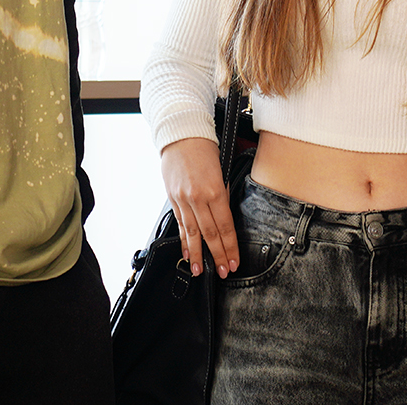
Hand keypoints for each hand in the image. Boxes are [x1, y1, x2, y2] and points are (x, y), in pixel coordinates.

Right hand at [160, 137, 238, 277]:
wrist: (181, 135)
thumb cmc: (204, 149)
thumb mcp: (221, 170)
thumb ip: (222, 195)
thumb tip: (225, 218)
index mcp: (214, 190)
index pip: (225, 226)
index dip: (230, 247)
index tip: (234, 262)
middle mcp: (197, 198)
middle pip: (210, 234)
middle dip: (217, 256)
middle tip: (223, 272)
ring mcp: (183, 199)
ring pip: (192, 233)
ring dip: (197, 254)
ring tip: (199, 271)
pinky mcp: (172, 199)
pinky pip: (180, 224)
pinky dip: (184, 240)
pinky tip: (187, 252)